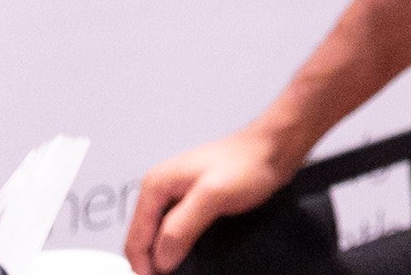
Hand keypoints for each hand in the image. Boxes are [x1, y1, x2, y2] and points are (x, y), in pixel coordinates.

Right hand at [123, 124, 302, 273]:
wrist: (275, 148)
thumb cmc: (248, 164)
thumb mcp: (212, 195)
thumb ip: (181, 227)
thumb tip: (161, 260)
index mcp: (155, 186)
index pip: (135, 240)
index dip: (144, 268)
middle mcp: (160, 191)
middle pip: (145, 240)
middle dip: (154, 263)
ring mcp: (177, 196)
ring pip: (161, 238)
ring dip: (167, 257)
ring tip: (184, 271)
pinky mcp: (194, 202)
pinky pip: (177, 232)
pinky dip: (180, 247)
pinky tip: (194, 257)